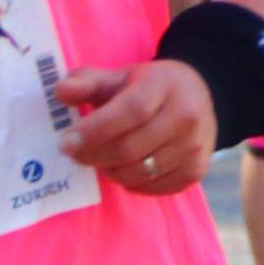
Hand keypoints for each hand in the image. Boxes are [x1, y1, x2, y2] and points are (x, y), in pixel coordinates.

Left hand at [57, 57, 215, 193]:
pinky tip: (124, 167)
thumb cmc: (151, 88)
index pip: (130, 112)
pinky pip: (152, 188)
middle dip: (94, 156)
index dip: (95, 130)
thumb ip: (88, 82)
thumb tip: (61, 92)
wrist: (202, 97)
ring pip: (139, 173)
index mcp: (165, 87)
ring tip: (101, 158)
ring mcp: (194, 147)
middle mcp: (186, 117)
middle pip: (130, 149)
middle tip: (74, 154)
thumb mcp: (120, 77)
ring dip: (110, 170)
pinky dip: (130, 183)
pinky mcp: (196, 171)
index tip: (66, 142)